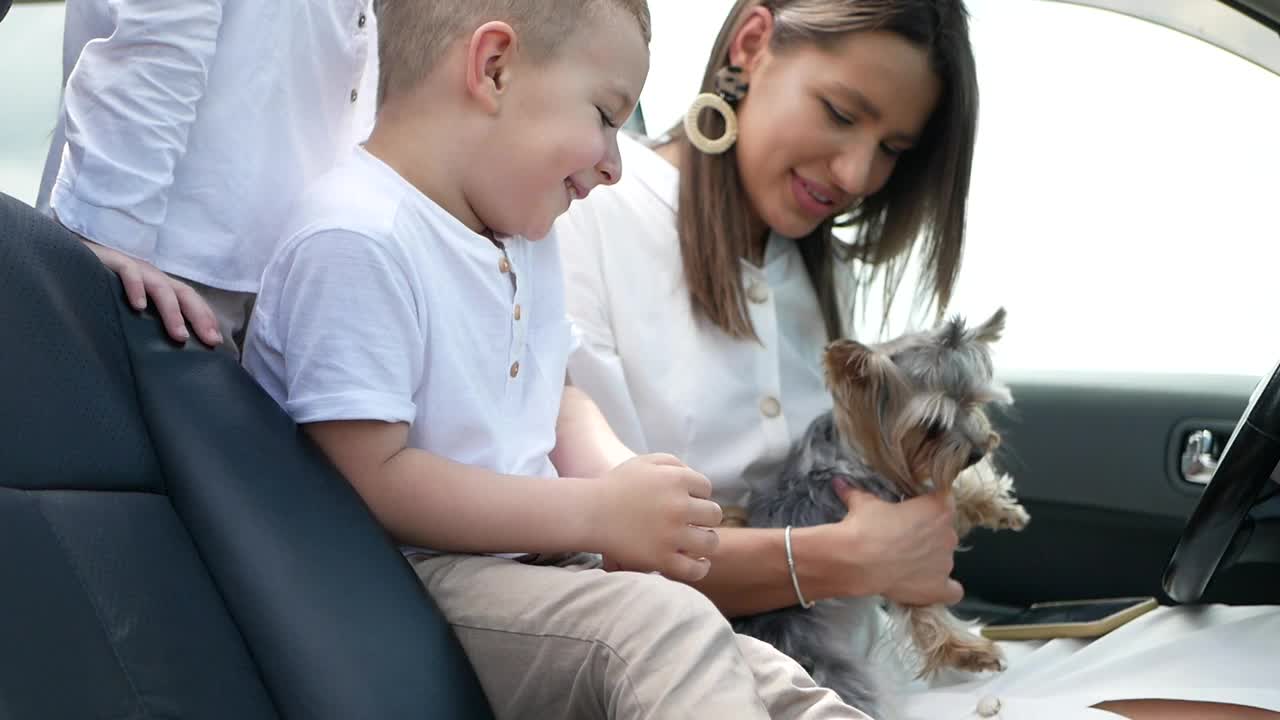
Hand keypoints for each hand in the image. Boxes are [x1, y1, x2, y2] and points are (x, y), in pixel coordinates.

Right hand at [79, 238, 222, 345]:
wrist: (71, 256)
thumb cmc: (102, 285)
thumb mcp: (129, 303)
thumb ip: (145, 318)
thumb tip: (164, 346)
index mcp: (159, 285)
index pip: (189, 300)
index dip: (205, 317)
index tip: (216, 340)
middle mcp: (152, 276)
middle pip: (183, 294)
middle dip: (199, 317)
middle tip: (210, 340)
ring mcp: (135, 268)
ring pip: (161, 288)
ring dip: (172, 313)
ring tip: (179, 335)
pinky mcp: (113, 261)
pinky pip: (129, 273)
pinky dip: (135, 288)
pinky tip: (138, 307)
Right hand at [589, 454, 722, 581]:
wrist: (590, 513)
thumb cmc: (617, 487)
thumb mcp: (644, 462)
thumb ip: (673, 464)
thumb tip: (697, 481)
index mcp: (676, 480)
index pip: (706, 488)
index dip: (697, 495)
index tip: (684, 502)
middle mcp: (678, 506)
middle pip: (714, 514)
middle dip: (704, 517)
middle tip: (691, 522)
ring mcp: (671, 535)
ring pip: (710, 542)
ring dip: (706, 541)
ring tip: (696, 542)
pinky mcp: (662, 559)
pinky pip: (695, 569)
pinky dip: (700, 567)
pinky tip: (697, 562)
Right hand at [834, 486, 962, 606]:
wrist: (856, 561)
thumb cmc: (864, 526)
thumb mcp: (863, 503)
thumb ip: (858, 492)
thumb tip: (840, 482)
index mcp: (938, 508)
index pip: (944, 500)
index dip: (928, 506)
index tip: (913, 511)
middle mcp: (948, 534)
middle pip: (945, 531)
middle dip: (928, 533)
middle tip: (903, 537)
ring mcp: (946, 563)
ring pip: (944, 559)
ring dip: (930, 559)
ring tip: (905, 562)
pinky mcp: (938, 588)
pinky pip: (953, 591)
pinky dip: (944, 589)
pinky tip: (928, 585)